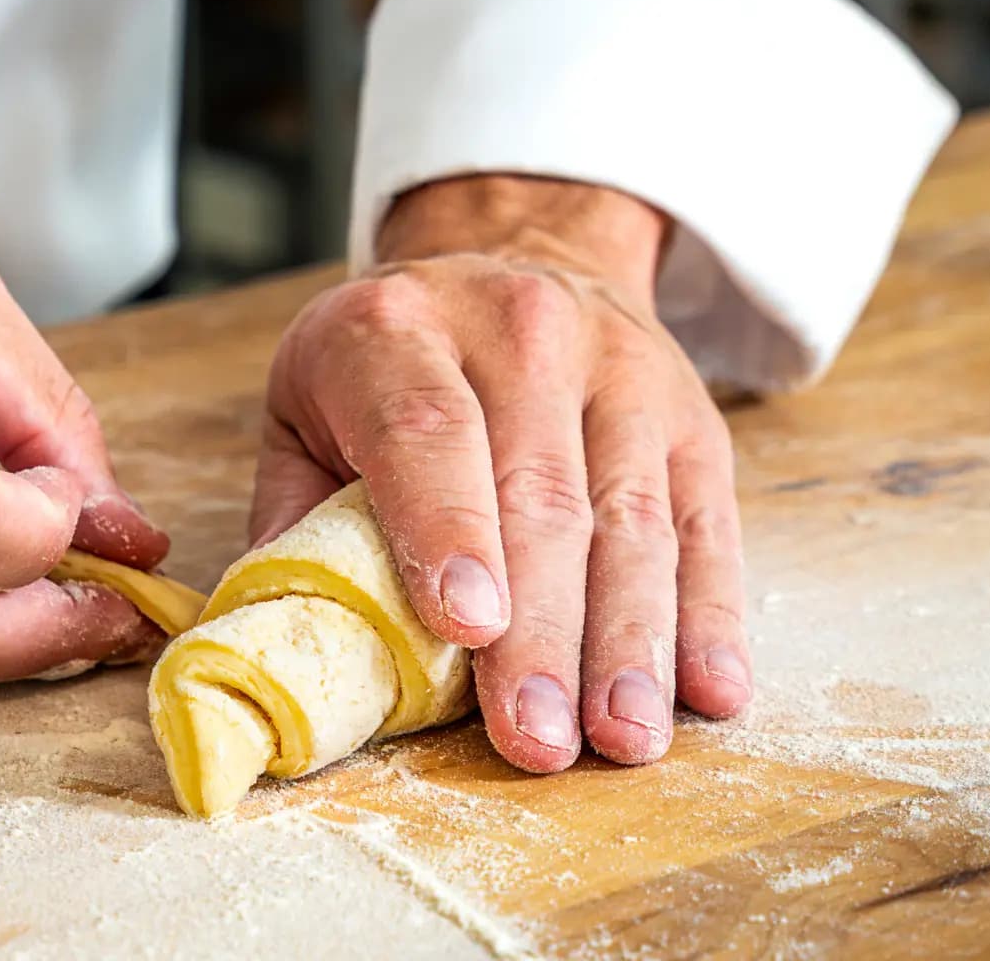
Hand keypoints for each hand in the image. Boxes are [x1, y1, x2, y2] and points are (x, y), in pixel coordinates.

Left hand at [251, 175, 750, 771]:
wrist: (514, 252)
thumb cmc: (387, 363)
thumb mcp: (305, 405)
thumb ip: (292, 517)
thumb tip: (279, 647)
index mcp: (395, 331)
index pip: (428, 430)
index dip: (448, 528)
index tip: (466, 627)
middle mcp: (518, 334)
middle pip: (538, 496)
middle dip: (542, 632)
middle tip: (537, 737)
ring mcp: (617, 372)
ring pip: (631, 518)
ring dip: (629, 641)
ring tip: (621, 737)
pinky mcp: (689, 417)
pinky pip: (705, 523)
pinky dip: (710, 615)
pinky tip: (708, 692)